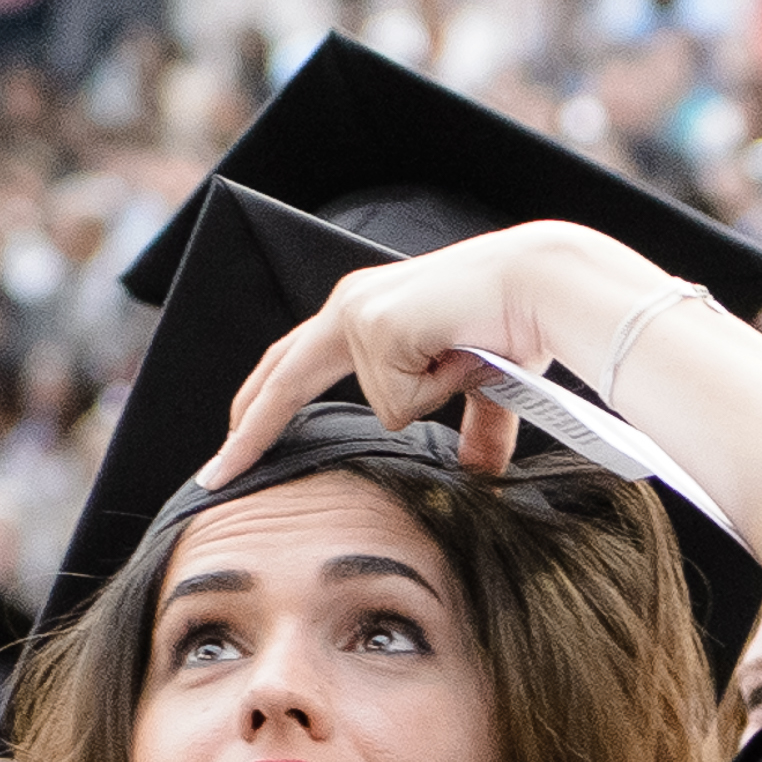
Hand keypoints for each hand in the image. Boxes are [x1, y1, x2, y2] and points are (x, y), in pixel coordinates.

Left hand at [207, 221, 678, 487]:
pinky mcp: (377, 327)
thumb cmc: (516, 324)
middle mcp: (349, 307)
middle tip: (218, 473)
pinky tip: (465, 352)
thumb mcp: (482, 387)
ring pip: (386, 406)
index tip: (229, 450)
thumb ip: (470, 431)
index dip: (260, 413)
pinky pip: (405, 401)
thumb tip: (478, 477)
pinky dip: (443, 390)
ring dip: (434, 397)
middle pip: (281, 378)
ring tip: (468, 357)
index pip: (291, 368)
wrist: (543, 284)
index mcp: (362, 313)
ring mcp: (360, 316)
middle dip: (249, 431)